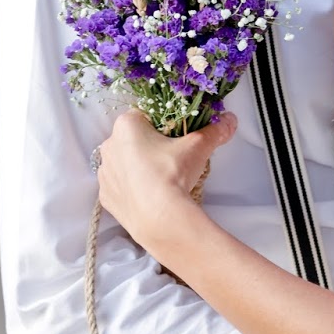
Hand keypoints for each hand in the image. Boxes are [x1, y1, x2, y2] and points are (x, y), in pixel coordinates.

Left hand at [96, 109, 236, 253]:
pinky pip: (120, 186)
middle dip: (152, 145)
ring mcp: (104, 173)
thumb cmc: (172, 174)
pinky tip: (150, 194)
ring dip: (140, 166)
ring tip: (163, 179)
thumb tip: (229, 120)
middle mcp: (109, 145)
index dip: (165, 123)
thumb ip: (214, 130)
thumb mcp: (198, 146)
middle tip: (174, 158)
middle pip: (134, 139)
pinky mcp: (105, 196)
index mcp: (126, 125)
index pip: (146, 115)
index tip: (178, 135)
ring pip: (125, 162)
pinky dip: (133, 188)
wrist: (159, 218)